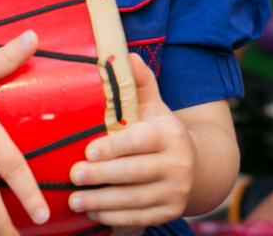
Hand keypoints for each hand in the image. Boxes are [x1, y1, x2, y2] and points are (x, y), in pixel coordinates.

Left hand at [67, 54, 193, 226]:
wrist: (198, 167)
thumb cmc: (162, 133)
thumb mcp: (155, 107)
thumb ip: (140, 83)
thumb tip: (126, 54)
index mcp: (170, 135)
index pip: (141, 140)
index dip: (115, 147)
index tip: (88, 151)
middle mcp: (178, 164)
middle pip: (135, 173)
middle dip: (102, 176)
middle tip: (73, 175)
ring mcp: (176, 192)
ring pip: (135, 200)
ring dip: (102, 202)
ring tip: (75, 200)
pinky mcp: (170, 212)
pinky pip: (139, 218)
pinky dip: (114, 218)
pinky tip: (92, 213)